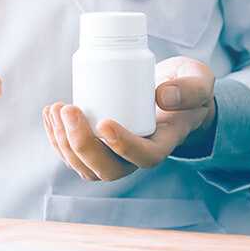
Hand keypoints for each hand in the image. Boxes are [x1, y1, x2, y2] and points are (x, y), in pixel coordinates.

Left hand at [42, 57, 217, 180]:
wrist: (172, 92)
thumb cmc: (187, 87)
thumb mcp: (199, 81)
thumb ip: (191, 88)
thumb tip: (162, 95)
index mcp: (163, 144)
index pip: (144, 157)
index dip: (123, 145)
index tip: (104, 122)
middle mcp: (136, 158)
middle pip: (106, 169)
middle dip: (81, 144)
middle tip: (69, 109)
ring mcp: (115, 156)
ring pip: (84, 166)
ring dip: (63, 141)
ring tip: (56, 108)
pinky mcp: (98, 148)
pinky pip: (72, 155)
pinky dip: (56, 137)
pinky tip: (50, 113)